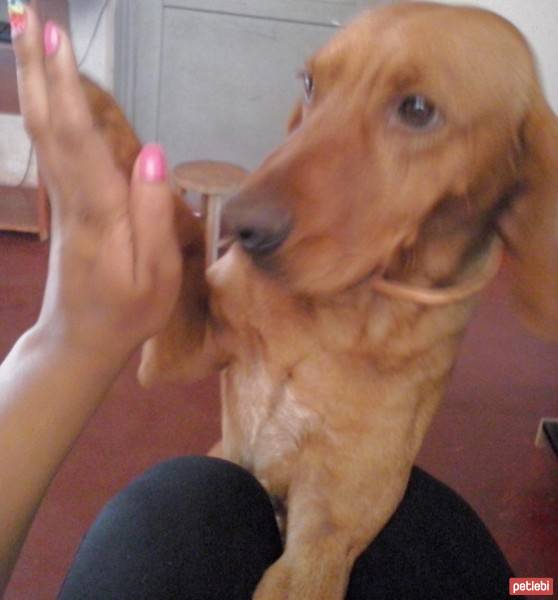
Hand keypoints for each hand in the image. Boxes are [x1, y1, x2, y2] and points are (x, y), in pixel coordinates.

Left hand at [13, 8, 180, 362]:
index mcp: (99, 216)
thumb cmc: (128, 313)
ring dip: (36, 85)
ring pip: (45, 136)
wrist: (80, 340)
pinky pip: (51, 152)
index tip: (56, 39)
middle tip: (27, 15)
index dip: (68, 88)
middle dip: (38, 70)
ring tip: (28, 40)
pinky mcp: (64, 209)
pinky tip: (46, 95)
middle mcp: (73, 201)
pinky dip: (46, 114)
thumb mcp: (157, 276)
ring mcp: (63, 204)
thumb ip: (155, 216)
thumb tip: (154, 155)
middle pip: (50, 127)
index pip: (80, 142)